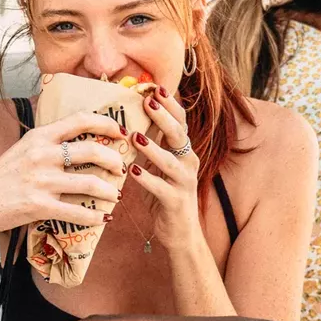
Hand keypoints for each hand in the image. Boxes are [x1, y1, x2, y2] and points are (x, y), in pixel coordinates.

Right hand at [0, 110, 126, 249]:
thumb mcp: (22, 148)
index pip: (79, 120)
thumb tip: (77, 136)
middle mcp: (42, 155)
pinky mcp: (40, 206)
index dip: (106, 123)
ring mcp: (42, 181)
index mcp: (39, 137)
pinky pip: (77, 211)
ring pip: (91, 183)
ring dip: (110, 191)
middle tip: (121, 168)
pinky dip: (95, 216)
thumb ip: (47, 141)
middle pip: (92, 150)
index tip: (120, 131)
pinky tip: (102, 218)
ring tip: (115, 195)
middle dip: (114, 160)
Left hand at [128, 86, 200, 248]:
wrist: (180, 232)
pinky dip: (148, 180)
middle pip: (180, 135)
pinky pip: (162, 188)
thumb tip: (132, 117)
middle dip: (164, 117)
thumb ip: (152, 143)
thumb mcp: (159, 165)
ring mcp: (184, 182)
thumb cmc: (165, 194)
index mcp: (184, 150)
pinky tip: (134, 172)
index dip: (170, 104)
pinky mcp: (176, 201)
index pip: (180, 121)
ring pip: (171, 161)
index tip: (155, 88)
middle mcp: (188, 162)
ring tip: (135, 136)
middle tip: (148, 102)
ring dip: (153, 148)